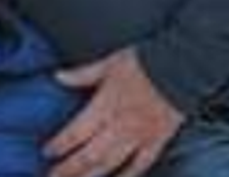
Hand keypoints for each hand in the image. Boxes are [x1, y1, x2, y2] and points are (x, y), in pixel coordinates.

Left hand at [46, 47, 183, 176]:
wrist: (181, 69)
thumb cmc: (144, 64)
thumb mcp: (108, 63)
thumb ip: (82, 74)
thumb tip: (59, 76)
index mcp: (105, 106)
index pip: (76, 132)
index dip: (59, 145)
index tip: (47, 152)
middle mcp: (120, 126)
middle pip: (90, 155)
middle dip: (70, 169)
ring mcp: (139, 137)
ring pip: (111, 164)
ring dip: (92, 176)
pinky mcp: (158, 142)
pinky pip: (141, 165)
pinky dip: (128, 176)